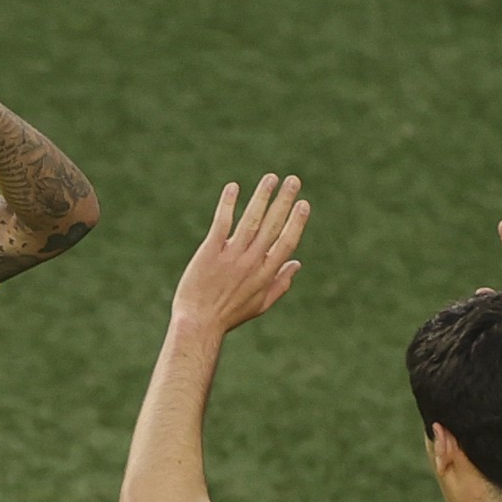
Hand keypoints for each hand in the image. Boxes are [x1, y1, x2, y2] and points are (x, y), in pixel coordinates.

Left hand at [172, 174, 309, 330]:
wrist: (198, 323)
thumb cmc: (230, 315)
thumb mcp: (260, 304)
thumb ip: (280, 284)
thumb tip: (297, 264)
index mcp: (266, 274)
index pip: (287, 242)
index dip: (296, 222)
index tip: (303, 204)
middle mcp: (251, 261)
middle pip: (272, 226)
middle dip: (284, 201)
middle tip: (293, 180)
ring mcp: (231, 256)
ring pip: (251, 220)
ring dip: (262, 197)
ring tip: (271, 178)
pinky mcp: (210, 251)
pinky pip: (222, 223)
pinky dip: (229, 204)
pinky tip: (234, 187)